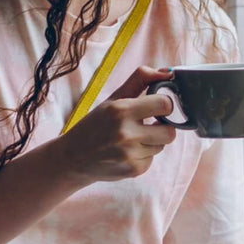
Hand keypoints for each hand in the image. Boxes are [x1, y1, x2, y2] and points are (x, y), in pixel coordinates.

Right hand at [52, 66, 177, 182]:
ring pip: (162, 145)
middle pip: (170, 131)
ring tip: (131, 139)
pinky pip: (152, 159)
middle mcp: (126, 133)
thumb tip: (168, 73)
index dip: (165, 105)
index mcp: (122, 110)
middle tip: (148, 124)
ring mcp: (130, 154)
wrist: (73, 158)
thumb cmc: (96, 124)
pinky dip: (143, 155)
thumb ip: (140, 80)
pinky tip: (126, 152)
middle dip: (162, 127)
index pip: (165, 104)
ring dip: (152, 141)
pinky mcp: (134, 170)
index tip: (157, 107)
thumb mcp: (113, 99)